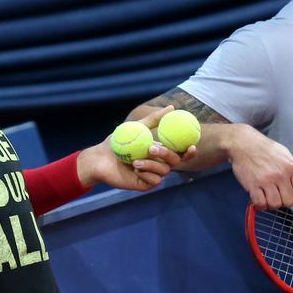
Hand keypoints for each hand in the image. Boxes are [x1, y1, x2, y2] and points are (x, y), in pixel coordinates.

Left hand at [76, 106, 197, 191]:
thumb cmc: (117, 141)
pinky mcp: (145, 184)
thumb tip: (172, 107)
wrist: (100, 158)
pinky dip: (146, 174)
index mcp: (161, 151)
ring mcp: (153, 174)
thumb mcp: (137, 127)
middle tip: (152, 148)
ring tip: (135, 161)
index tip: (192, 145)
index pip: (180, 152)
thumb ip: (154, 119)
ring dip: (151, 165)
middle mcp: (159, 163)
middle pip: (175, 162)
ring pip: (164, 172)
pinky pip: (154, 181)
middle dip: (167, 154)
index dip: (189, 151)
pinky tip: (134, 171)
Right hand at [223, 126, 292, 208]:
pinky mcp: (253, 185)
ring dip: (271, 204)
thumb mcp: (285, 155)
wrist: (244, 144)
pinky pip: (260, 203)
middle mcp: (280, 175)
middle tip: (278, 196)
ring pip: (275, 205)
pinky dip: (260, 205)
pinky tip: (259, 198)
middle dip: (284, 202)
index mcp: (291, 167)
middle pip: (289, 202)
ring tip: (268, 197)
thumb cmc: (265, 150)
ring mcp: (266, 180)